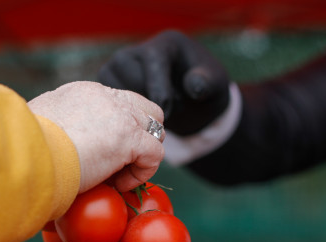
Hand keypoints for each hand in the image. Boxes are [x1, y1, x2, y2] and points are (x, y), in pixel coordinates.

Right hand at [28, 81, 163, 192]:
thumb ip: (50, 128)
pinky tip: (116, 185)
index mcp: (82, 92)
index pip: (115, 104)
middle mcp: (104, 97)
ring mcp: (119, 115)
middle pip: (143, 110)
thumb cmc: (22, 148)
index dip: (115, 131)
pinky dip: (141, 174)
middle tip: (117, 164)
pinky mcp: (129, 137)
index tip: (98, 155)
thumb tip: (44, 143)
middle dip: (138, 137)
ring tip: (115, 177)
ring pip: (155, 129)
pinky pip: (154, 155)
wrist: (25, 153)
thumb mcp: (36, 127)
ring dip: (140, 155)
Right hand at [98, 30, 230, 134]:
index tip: (168, 114)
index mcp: (166, 44)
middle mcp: (138, 50)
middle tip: (170, 110)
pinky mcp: (109, 84)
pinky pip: (109, 102)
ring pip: (117, 92)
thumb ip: (208, 84)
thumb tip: (193, 85)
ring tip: (157, 111)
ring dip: (136, 109)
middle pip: (131, 77)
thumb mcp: (216, 87)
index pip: (152, 60)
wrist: (191, 103)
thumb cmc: (203, 91)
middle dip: (149, 101)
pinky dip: (124, 113)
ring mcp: (119, 67)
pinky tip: (141, 114)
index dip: (159, 90)